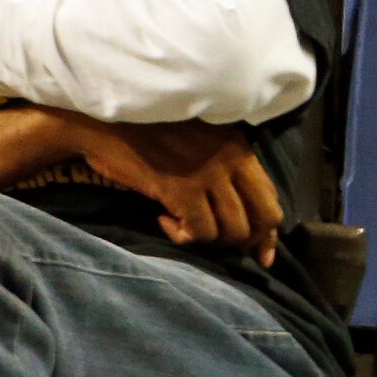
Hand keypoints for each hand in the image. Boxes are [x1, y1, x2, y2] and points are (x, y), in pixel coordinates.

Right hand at [61, 112, 282, 265]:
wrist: (105, 125)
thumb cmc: (145, 132)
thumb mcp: (198, 140)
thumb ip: (223, 166)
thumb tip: (237, 208)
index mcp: (239, 149)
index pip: (271, 198)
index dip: (266, 231)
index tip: (258, 252)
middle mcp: (231, 162)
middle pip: (261, 219)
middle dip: (245, 242)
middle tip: (218, 244)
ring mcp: (208, 176)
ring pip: (232, 231)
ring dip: (209, 239)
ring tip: (182, 226)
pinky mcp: (181, 190)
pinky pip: (200, 231)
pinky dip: (183, 236)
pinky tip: (163, 220)